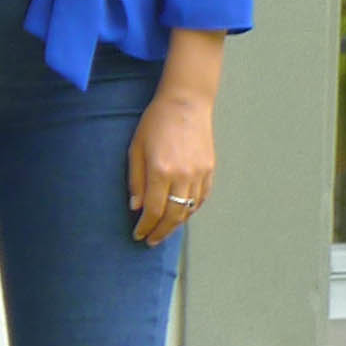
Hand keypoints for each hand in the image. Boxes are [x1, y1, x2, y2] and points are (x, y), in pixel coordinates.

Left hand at [128, 87, 215, 247]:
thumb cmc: (155, 123)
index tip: (138, 235)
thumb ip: (135, 179)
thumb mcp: (135, 149)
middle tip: (151, 241)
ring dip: (176, 225)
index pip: (153, 210)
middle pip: (173, 216)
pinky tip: (182, 215)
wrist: (185, 104)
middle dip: (161, 232)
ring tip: (164, 231)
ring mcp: (199, 174)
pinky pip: (201, 199)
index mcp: (161, 171)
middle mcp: (182, 176)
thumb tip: (135, 207)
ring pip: (189, 210)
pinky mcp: (210, 170)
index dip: (145, 226)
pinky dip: (191, 211)